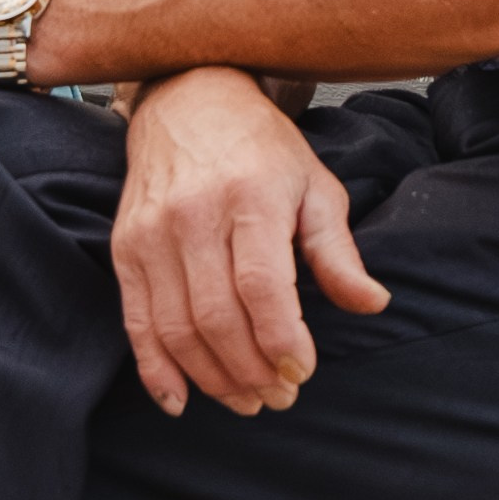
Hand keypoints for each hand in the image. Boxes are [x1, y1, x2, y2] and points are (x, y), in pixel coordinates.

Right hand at [112, 68, 388, 419]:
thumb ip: (337, 252)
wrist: (187, 98)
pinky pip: (136, 321)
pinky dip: (156, 370)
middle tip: (280, 397)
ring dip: (213, 378)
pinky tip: (182, 401)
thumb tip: (374, 304)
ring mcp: (151, 233)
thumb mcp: (314, 185)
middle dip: (251, 371)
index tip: (302, 371)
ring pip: (177, 328)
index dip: (281, 340)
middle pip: (217, 317)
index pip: (261, 286)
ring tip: (247, 400)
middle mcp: (193, 215)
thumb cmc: (262, 148)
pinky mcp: (125, 248)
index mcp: (249, 196)